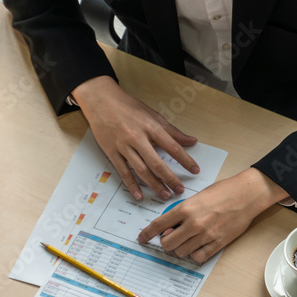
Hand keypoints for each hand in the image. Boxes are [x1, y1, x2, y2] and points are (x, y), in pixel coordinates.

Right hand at [72, 76, 198, 200]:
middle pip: (156, 163)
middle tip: (180, 189)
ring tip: (165, 194)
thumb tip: (192, 141)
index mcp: (151, 127)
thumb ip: (173, 131)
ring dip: (154, 185)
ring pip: (141, 170)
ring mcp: (123, 146)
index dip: (185, 160)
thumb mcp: (154, 115)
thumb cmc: (129, 107)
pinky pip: (123, 172)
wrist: (101, 101)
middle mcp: (137, 138)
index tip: (195, 170)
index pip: (172, 147)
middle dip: (170, 178)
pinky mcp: (111, 152)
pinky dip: (131, 185)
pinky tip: (139, 196)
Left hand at [137, 168, 288, 263]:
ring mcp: (206, 234)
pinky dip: (195, 254)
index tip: (142, 239)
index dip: (147, 234)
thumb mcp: (198, 196)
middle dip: (166, 242)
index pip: (158, 225)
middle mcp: (193, 223)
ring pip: (181, 252)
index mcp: (186, 208)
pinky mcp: (218, 243)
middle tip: (173, 237)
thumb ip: (183, 211)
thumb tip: (171, 227)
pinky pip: (198, 257)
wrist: (247, 194)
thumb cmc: (224, 191)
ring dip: (181, 248)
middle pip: (167, 244)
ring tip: (189, 240)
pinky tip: (199, 246)